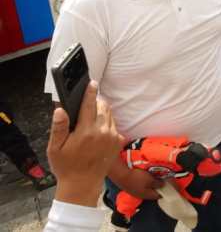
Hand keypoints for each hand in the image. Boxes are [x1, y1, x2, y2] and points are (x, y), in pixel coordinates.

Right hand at [47, 81, 123, 206]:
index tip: (91, 82)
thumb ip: (59, 127)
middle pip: (102, 107)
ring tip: (90, 117)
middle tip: (86, 103)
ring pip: (109, 114)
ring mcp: (112, 136)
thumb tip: (60, 109)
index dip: (90, 92)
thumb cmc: (66, 166)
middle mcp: (102, 132)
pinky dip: (107, 122)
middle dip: (95, 102)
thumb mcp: (55, 148)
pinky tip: (97, 130)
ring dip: (102, 111)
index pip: (90, 105)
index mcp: (86, 132)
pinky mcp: (118, 142)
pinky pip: (114, 125)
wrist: (82, 185)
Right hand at [116, 165, 161, 201]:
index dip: (165, 191)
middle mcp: (141, 195)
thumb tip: (163, 186)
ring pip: (146, 189)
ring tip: (156, 177)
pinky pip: (141, 186)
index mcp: (147, 195)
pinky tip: (146, 176)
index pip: (158, 196)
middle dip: (158, 187)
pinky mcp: (131, 187)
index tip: (170, 186)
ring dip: (151, 184)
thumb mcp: (150, 180)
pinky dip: (145, 182)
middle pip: (152, 193)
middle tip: (163, 180)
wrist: (121, 175)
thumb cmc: (137, 178)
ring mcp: (135, 192)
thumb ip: (157, 184)